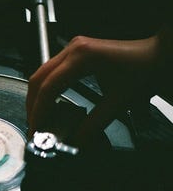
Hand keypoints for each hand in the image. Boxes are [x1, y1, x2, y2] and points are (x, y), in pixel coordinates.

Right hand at [26, 35, 162, 146]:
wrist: (157, 56)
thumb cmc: (143, 71)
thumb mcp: (118, 103)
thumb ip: (93, 125)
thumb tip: (75, 142)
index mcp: (81, 58)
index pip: (48, 86)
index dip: (39, 110)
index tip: (36, 127)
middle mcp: (73, 49)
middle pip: (38, 77)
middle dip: (32, 103)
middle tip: (34, 124)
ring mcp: (73, 49)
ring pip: (42, 73)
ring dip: (38, 96)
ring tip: (39, 117)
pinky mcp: (76, 54)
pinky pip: (52, 72)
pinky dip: (47, 89)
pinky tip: (50, 103)